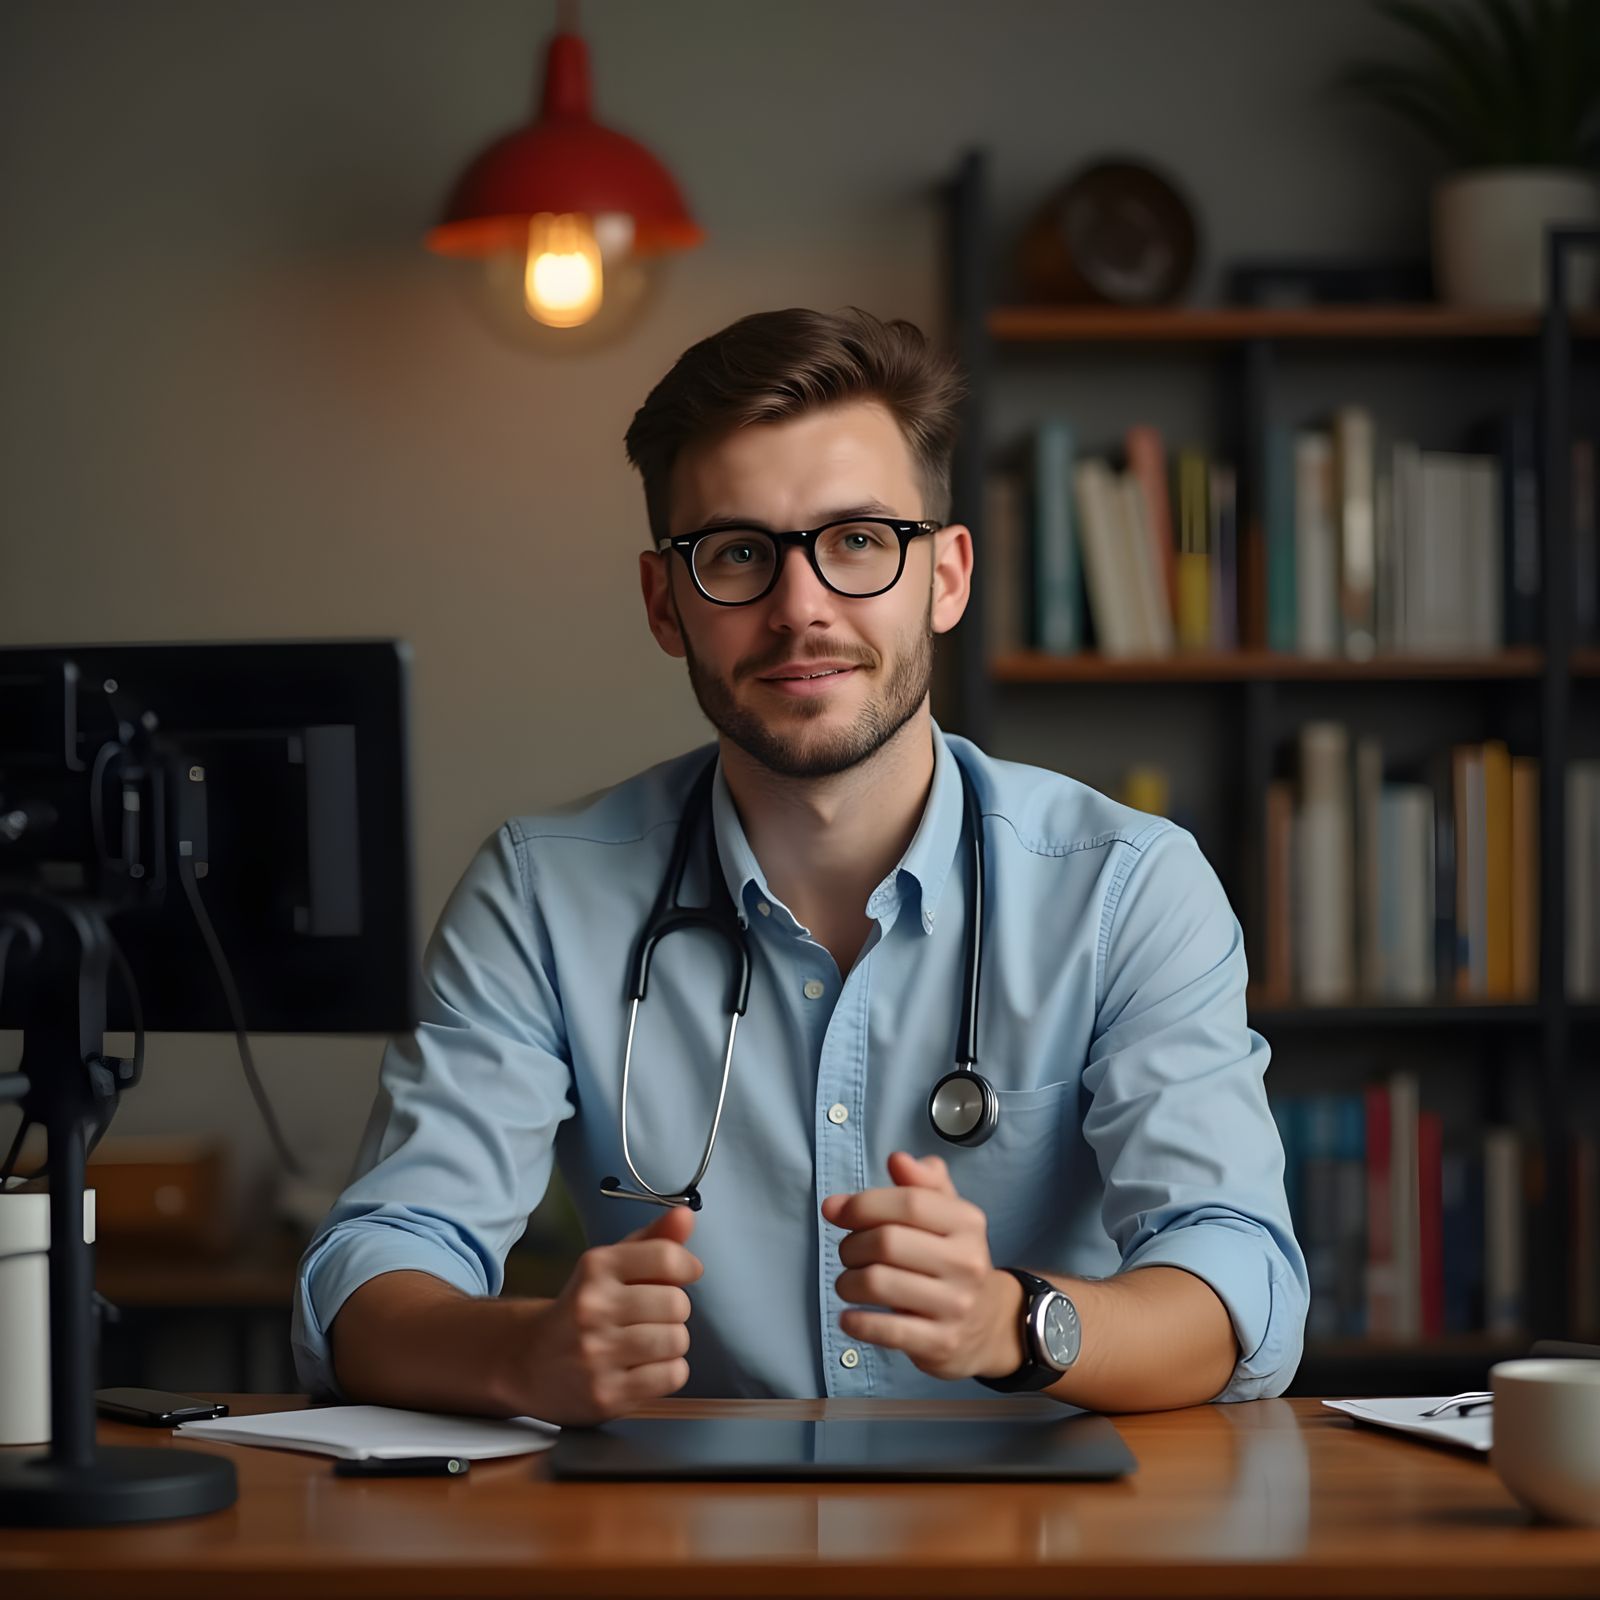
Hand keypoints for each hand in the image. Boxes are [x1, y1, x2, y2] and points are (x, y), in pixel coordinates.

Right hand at [511, 1207, 701, 1424]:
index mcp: (595, 1267)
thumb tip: (687, 1216)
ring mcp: (597, 1354)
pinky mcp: (606, 1394)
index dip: (685, 1267)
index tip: (684, 1274)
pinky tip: (644, 1368)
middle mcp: (592, 1308)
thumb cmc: (583, 1308)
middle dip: (674, 1310)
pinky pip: (672, 1375)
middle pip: (677, 1303)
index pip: (665, 1257)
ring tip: (647, 1343)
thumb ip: (652, 1240)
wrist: (528, 1362)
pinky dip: (668, 1371)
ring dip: (672, 1342)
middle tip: (651, 1316)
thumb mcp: (610, 1266)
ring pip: (677, 1340)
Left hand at [821, 1151, 1023, 1381]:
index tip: (835, 1210)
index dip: (863, 1204)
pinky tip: (849, 1317)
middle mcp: (967, 1261)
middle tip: (846, 1253)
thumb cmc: (952, 1259)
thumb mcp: (947, 1215)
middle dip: (851, 1245)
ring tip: (848, 1283)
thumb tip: (897, 1159)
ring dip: (847, 1282)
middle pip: (887, 1242)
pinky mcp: (941, 1342)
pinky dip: (856, 1322)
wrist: (987, 1324)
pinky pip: (886, 1330)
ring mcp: (956, 1305)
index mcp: (967, 1222)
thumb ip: (922, 1183)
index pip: (908, 1202)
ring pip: (878, 1283)